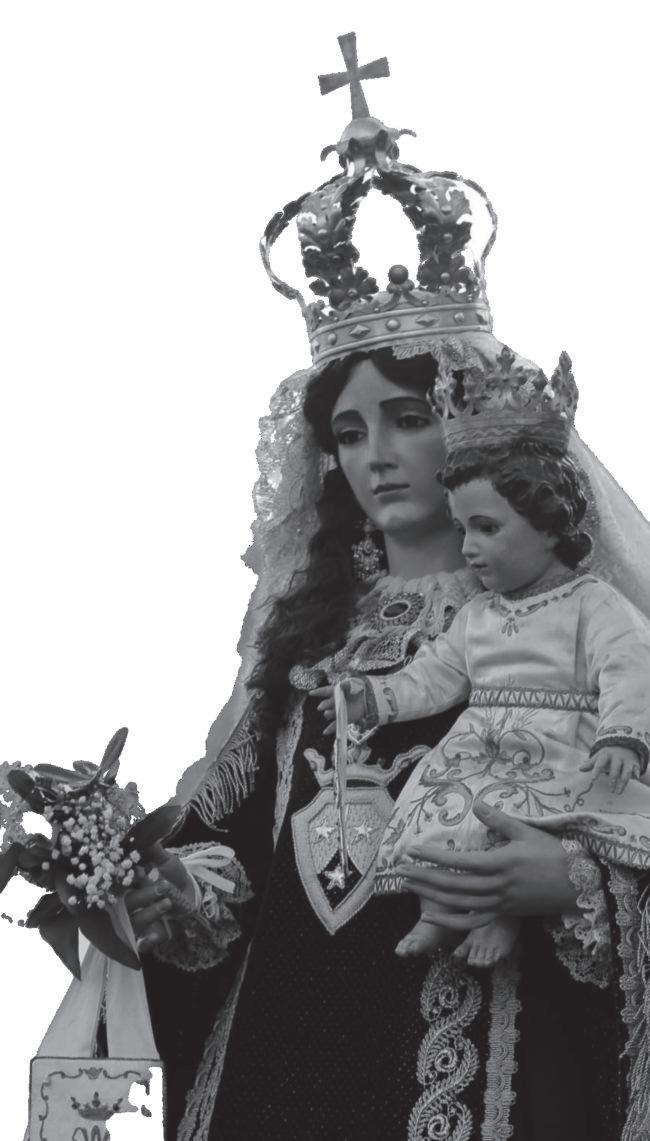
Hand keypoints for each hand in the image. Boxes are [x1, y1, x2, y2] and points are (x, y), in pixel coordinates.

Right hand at [125, 845, 194, 952]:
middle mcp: (129, 904)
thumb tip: (148, 834)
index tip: (139, 872)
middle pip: (127, 902)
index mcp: (130, 885)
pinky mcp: (147, 936)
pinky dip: (147, 941)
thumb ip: (156, 851)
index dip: (126, 879)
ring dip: (150, 913)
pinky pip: (141, 943)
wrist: (192, 897)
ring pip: (134, 921)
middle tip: (163, 886)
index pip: (120, 883)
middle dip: (144, 894)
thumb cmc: (174, 877)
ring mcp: (137, 921)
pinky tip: (156, 936)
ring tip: (169, 902)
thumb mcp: (167, 862)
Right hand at [311, 680, 367, 736]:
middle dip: (324, 705)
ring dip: (329, 714)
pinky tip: (325, 732)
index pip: (325, 691)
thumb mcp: (354, 683)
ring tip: (330, 713)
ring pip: (329, 714)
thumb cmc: (358, 689)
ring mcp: (338, 711)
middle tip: (321, 707)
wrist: (368, 699)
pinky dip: (330, 729)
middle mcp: (335, 702)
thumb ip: (347, 683)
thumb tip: (340, 685)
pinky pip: (335, 725)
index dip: (318, 692)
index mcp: (336, 692)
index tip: (311, 693)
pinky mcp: (344, 719)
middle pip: (326, 704)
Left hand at [394, 802, 577, 931]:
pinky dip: (451, 922)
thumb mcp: (526, 832)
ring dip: (432, 895)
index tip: (412, 849)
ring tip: (409, 886)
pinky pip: (472, 921)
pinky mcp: (503, 914)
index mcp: (501, 863)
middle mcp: (497, 886)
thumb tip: (476, 804)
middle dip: (425, 877)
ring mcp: (499, 903)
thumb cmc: (553, 853)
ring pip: (459, 903)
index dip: (434, 856)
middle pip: (454, 884)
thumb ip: (499, 820)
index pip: (460, 861)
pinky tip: (432, 916)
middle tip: (400, 869)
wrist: (579, 884)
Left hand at [579, 744, 640, 793]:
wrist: (624, 745)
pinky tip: (636, 777)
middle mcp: (616, 757)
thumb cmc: (608, 754)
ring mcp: (626, 760)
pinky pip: (636, 768)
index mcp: (606, 755)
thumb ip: (590, 764)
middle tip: (611, 790)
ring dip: (622, 782)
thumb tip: (580, 769)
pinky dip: (636, 772)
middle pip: (614, 769)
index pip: (600, 763)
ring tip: (618, 792)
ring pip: (625, 772)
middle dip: (613, 779)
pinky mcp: (634, 763)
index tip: (593, 779)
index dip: (596, 771)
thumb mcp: (599, 757)